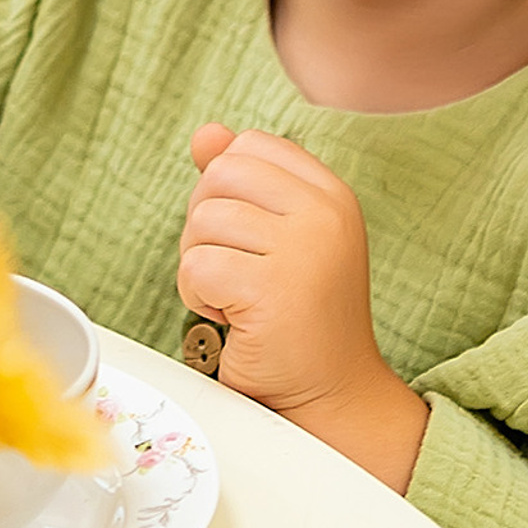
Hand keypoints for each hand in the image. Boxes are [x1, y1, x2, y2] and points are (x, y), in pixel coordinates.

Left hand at [179, 124, 427, 490]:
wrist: (331, 392)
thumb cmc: (302, 314)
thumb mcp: (282, 235)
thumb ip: (245, 181)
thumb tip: (204, 134)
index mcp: (330, 193)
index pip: (250, 146)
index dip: (227, 187)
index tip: (247, 234)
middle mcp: (323, 213)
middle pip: (220, 176)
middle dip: (205, 222)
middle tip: (233, 268)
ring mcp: (301, 250)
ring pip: (201, 222)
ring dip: (199, 265)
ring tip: (236, 297)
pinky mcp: (270, 290)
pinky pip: (196, 267)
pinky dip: (197, 297)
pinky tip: (231, 317)